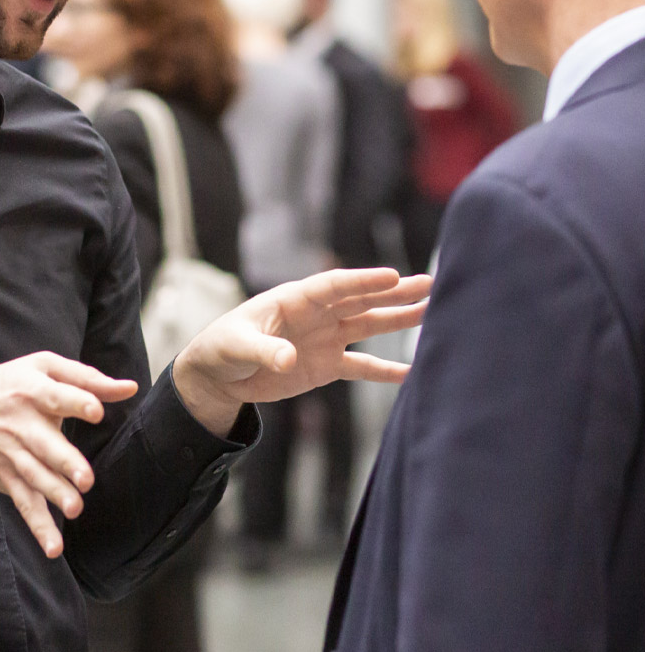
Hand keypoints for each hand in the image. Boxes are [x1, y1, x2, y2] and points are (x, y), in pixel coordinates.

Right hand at [0, 354, 136, 557]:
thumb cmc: (6, 385)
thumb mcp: (42, 368)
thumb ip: (87, 378)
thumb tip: (130, 389)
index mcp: (33, 389)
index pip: (56, 396)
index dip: (77, 402)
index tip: (97, 411)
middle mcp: (21, 424)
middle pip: (45, 443)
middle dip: (65, 461)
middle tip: (85, 479)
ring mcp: (12, 453)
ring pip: (35, 476)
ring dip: (54, 494)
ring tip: (74, 508)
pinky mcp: (7, 478)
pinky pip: (24, 503)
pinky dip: (37, 525)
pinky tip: (53, 546)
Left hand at [172, 267, 430, 436]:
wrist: (219, 376)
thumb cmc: (223, 349)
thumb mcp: (238, 347)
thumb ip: (264, 351)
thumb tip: (288, 359)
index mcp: (295, 299)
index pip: (335, 285)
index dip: (363, 280)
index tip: (392, 275)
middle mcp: (316, 314)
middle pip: (362, 299)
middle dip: (395, 291)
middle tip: (431, 283)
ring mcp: (325, 338)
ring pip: (369, 325)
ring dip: (399, 319)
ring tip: (432, 310)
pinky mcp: (326, 365)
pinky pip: (362, 366)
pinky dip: (386, 370)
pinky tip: (412, 371)